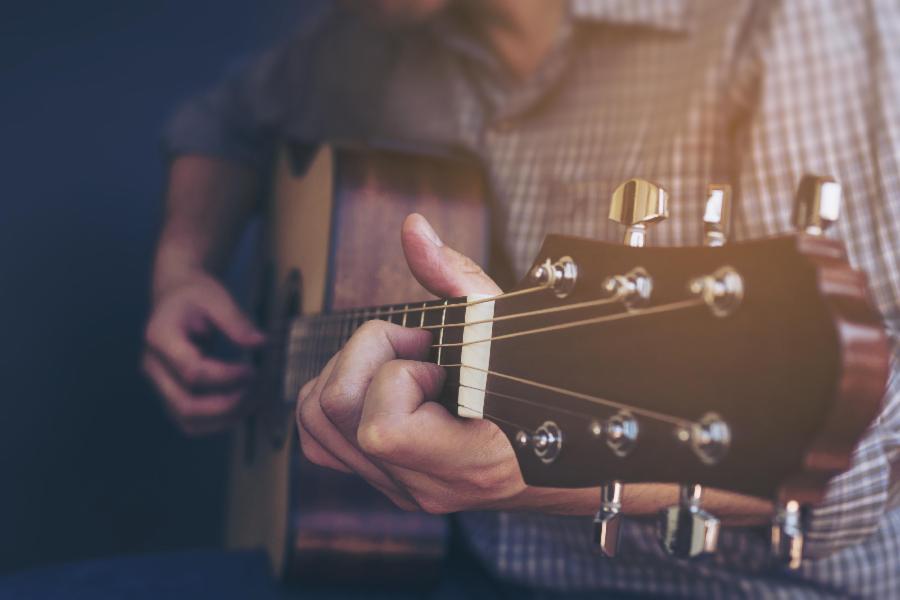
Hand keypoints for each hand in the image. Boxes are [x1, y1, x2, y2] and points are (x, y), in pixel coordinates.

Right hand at [143, 272, 264, 434]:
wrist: (175, 297)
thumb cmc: (195, 296)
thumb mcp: (216, 297)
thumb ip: (236, 321)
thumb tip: (260, 343)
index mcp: (159, 337)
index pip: (191, 371)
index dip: (226, 377)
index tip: (253, 370)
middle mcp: (153, 366)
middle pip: (185, 404)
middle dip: (227, 406)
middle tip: (258, 392)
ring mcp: (159, 384)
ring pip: (188, 420)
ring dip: (225, 418)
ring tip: (256, 401)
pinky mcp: (170, 394)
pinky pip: (192, 421)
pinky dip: (219, 421)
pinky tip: (243, 407)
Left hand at [296, 214, 529, 512]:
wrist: (557, 450)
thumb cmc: (541, 383)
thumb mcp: (505, 325)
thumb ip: (455, 277)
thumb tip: (412, 229)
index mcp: (467, 461)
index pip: (382, 430)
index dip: (399, 376)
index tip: (437, 358)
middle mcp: (425, 485)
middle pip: (335, 409)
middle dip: (368, 354)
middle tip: (416, 345)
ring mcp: (400, 487)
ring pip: (315, 420)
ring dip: (350, 370)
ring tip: (399, 361)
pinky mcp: (384, 479)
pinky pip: (319, 438)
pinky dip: (333, 397)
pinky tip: (378, 380)